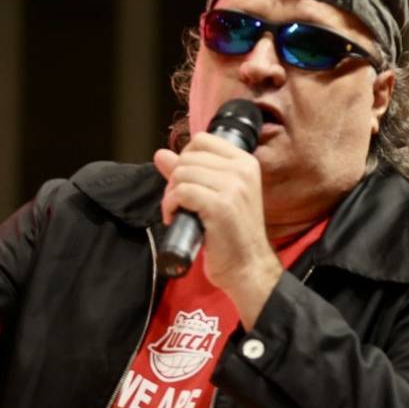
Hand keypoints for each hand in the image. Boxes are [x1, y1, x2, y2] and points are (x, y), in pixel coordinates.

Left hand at [153, 133, 282, 327]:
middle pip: (188, 157)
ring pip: (182, 173)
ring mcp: (233, 187)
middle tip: (180, 203)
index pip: (202, 140)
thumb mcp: (216, 196)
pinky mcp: (220, 206)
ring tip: (179, 212)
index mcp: (246, 162)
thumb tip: (161, 154)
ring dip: (172, 195)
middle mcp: (242, 170)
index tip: (186, 181)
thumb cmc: (232, 234)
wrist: (248, 267)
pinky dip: (170, 205)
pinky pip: (181, 192)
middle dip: (176, 179)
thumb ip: (190, 172)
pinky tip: (175, 218)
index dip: (185, 158)